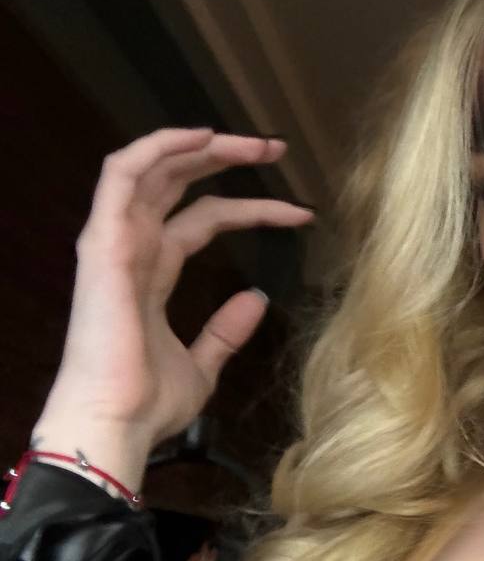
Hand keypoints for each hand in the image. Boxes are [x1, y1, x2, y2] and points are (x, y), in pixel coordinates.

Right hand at [50, 127, 314, 447]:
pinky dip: (160, 147)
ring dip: (202, 146)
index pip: (204, 220)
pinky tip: (204, 136)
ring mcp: (115, 242)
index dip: (252, 208)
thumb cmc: (149, 403)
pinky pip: (122, 175)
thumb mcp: (204, 364)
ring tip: (255, 141)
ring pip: (153, 169)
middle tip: (278, 148)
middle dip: (227, 158)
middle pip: (178, 183)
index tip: (302, 213)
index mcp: (153, 274)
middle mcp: (132, 249)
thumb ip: (226, 331)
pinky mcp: (104, 242)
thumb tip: (256, 300)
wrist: (117, 423)